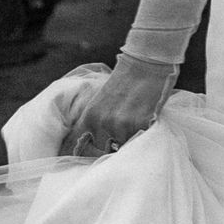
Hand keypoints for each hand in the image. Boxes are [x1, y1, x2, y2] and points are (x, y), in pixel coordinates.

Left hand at [63, 53, 177, 156]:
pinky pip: (139, 142)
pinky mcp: (141, 126)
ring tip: (133, 132)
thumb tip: (95, 142)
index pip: (78, 144)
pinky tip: (144, 126)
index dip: (80, 153)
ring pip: (122, 148)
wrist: (145, 63)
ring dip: (127, 144)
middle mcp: (103, 123)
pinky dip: (141, 138)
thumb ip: (97, 119)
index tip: (82, 159)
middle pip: (102, 151)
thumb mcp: (101, 99)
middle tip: (116, 143)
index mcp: (90, 115)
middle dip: (108, 149)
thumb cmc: (125, 79)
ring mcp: (122, 126)